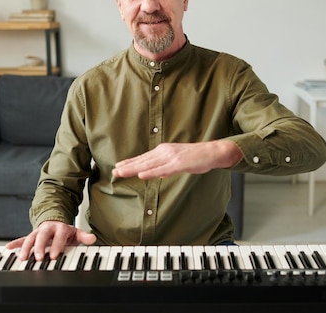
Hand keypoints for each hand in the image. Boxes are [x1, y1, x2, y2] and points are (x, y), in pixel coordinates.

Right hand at [6, 220, 96, 260]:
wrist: (55, 222)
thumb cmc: (65, 232)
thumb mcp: (76, 233)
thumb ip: (83, 236)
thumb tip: (92, 238)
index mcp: (60, 228)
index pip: (59, 236)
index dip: (57, 245)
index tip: (54, 256)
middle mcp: (48, 229)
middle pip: (42, 236)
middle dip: (40, 247)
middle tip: (39, 258)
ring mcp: (38, 232)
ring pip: (30, 238)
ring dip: (26, 248)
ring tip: (22, 258)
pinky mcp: (31, 236)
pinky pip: (21, 239)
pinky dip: (15, 244)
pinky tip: (8, 249)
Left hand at [112, 140, 241, 179]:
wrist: (212, 153)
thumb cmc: (196, 158)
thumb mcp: (177, 162)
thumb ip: (165, 167)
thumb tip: (155, 173)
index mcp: (164, 151)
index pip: (143, 158)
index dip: (130, 162)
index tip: (118, 167)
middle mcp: (165, 152)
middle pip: (142, 160)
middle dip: (127, 166)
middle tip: (114, 171)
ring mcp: (171, 157)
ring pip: (148, 164)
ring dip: (134, 168)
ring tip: (121, 172)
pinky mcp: (179, 163)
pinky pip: (162, 169)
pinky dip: (151, 172)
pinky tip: (141, 175)